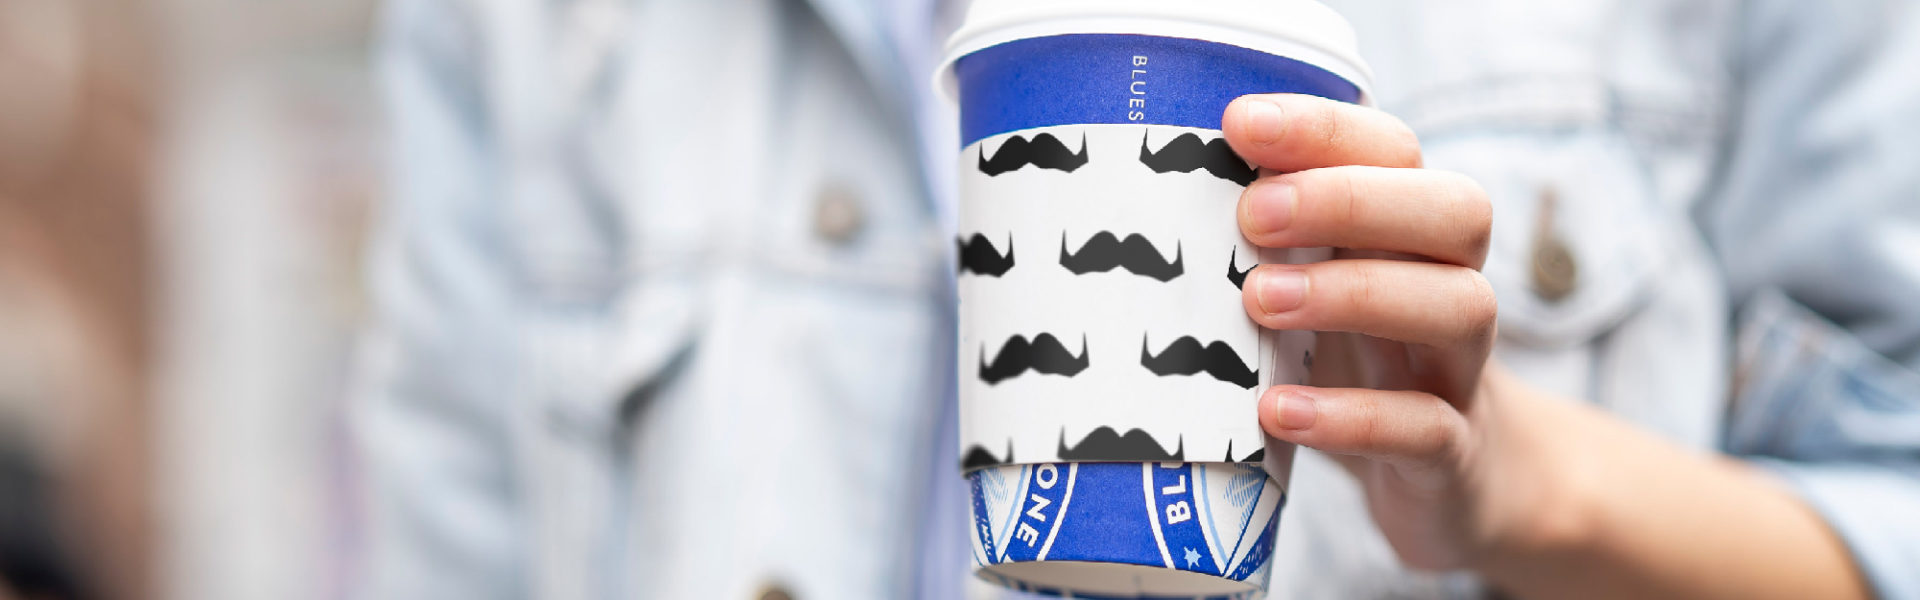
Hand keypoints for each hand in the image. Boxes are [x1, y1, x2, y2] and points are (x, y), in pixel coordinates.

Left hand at [1224, 93, 1547, 569]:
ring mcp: (1459, 368)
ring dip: (1356, 294)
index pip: (1394, 149)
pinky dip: (1353, 418)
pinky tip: (1279, 411)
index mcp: (1411, 229)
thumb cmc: (1350, 363)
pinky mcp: (1452, 452)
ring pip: (1458, 307)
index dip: (1325, 130)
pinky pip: (1426, 428)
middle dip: (1351, 200)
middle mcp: (1451, 282)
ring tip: (1260, 301)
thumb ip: (1259, 243)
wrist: (1444, 482)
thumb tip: (1141, 195)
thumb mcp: (1312, 289)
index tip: (1238, 124)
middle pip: (1456, 211)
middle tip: (1254, 214)